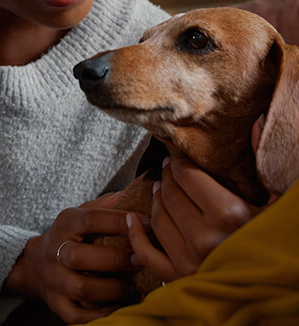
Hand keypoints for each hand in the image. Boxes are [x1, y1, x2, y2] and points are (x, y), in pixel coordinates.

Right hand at [4, 193, 141, 323]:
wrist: (36, 262)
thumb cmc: (72, 234)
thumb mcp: (83, 212)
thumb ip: (107, 204)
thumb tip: (131, 194)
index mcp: (65, 222)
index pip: (91, 219)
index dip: (120, 222)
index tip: (148, 224)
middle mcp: (55, 250)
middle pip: (80, 257)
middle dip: (115, 259)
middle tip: (141, 260)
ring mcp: (54, 279)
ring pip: (81, 288)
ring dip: (112, 289)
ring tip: (134, 286)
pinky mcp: (56, 304)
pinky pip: (77, 316)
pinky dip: (101, 314)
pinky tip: (120, 306)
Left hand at [126, 152, 264, 282]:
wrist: (276, 287)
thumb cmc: (276, 240)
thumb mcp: (277, 200)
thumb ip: (262, 160)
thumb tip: (255, 122)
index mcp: (229, 213)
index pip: (187, 176)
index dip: (178, 162)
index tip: (176, 155)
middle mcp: (204, 237)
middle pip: (170, 194)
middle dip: (167, 177)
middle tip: (168, 169)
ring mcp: (190, 260)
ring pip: (158, 219)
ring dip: (155, 199)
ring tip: (159, 189)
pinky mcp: (181, 279)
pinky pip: (149, 256)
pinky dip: (136, 237)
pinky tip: (132, 220)